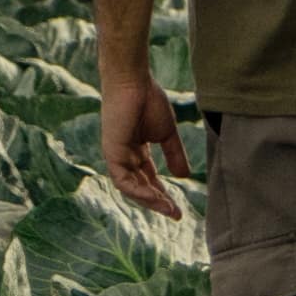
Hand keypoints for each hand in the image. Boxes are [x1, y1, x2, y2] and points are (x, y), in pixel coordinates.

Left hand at [99, 59, 189, 216]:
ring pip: (131, 187)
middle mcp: (124, 156)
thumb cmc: (149, 100)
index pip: (149, 179)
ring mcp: (116, 156)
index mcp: (136, 151)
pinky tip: (154, 197)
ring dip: (150, 200)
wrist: (134, 82)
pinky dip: (139, 191)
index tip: (178, 208)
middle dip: (158, 201)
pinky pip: (123, 180)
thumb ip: (174, 155)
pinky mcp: (111, 153)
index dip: (163, 194)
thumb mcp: (167, 134)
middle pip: (141, 186)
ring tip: (169, 209)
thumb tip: (184, 176)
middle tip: (176, 214)